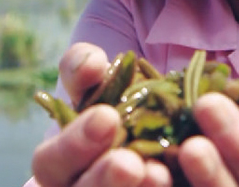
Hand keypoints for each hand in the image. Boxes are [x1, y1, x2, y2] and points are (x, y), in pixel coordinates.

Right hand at [31, 42, 172, 186]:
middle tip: (129, 164)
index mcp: (60, 162)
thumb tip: (91, 65)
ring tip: (160, 174)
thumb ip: (83, 66)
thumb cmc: (116, 96)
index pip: (52, 162)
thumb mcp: (97, 77)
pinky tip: (187, 173)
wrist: (162, 112)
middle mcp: (83, 186)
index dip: (74, 144)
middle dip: (104, 179)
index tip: (106, 117)